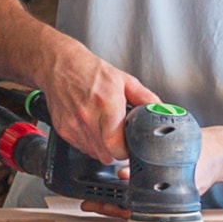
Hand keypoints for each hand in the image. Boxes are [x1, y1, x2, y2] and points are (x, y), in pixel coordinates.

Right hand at [36, 39, 157, 165]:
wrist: (60, 66)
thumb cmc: (91, 72)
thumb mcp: (124, 80)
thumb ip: (145, 98)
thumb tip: (161, 111)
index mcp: (107, 105)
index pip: (117, 147)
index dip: (127, 151)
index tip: (130, 145)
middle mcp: (88, 117)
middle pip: (107, 155)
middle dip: (117, 152)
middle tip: (120, 139)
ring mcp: (74, 126)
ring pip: (94, 154)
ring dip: (103, 149)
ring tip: (106, 131)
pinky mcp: (64, 130)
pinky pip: (82, 148)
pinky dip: (90, 144)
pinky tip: (93, 129)